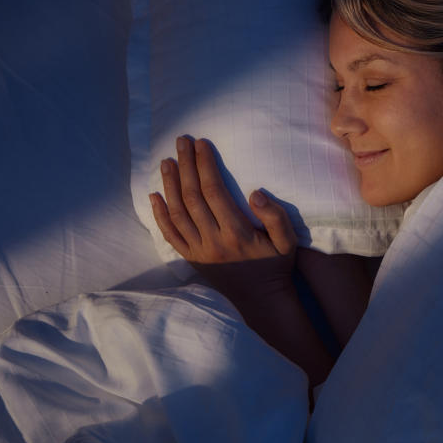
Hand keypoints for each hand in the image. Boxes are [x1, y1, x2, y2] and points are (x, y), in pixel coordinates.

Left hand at [149, 135, 296, 265]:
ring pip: (177, 213)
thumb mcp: (288, 242)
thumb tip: (255, 192)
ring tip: (166, 161)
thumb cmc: (276, 266)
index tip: (201, 144)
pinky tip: (155, 195)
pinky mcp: (192, 260)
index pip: (214, 191)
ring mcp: (199, 252)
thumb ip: (275, 216)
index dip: (205, 165)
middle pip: (192, 197)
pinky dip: (160, 215)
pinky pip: (170, 235)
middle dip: (185, 166)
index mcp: (236, 233)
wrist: (262, 300)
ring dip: (169, 184)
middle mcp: (213, 242)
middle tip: (181, 141)